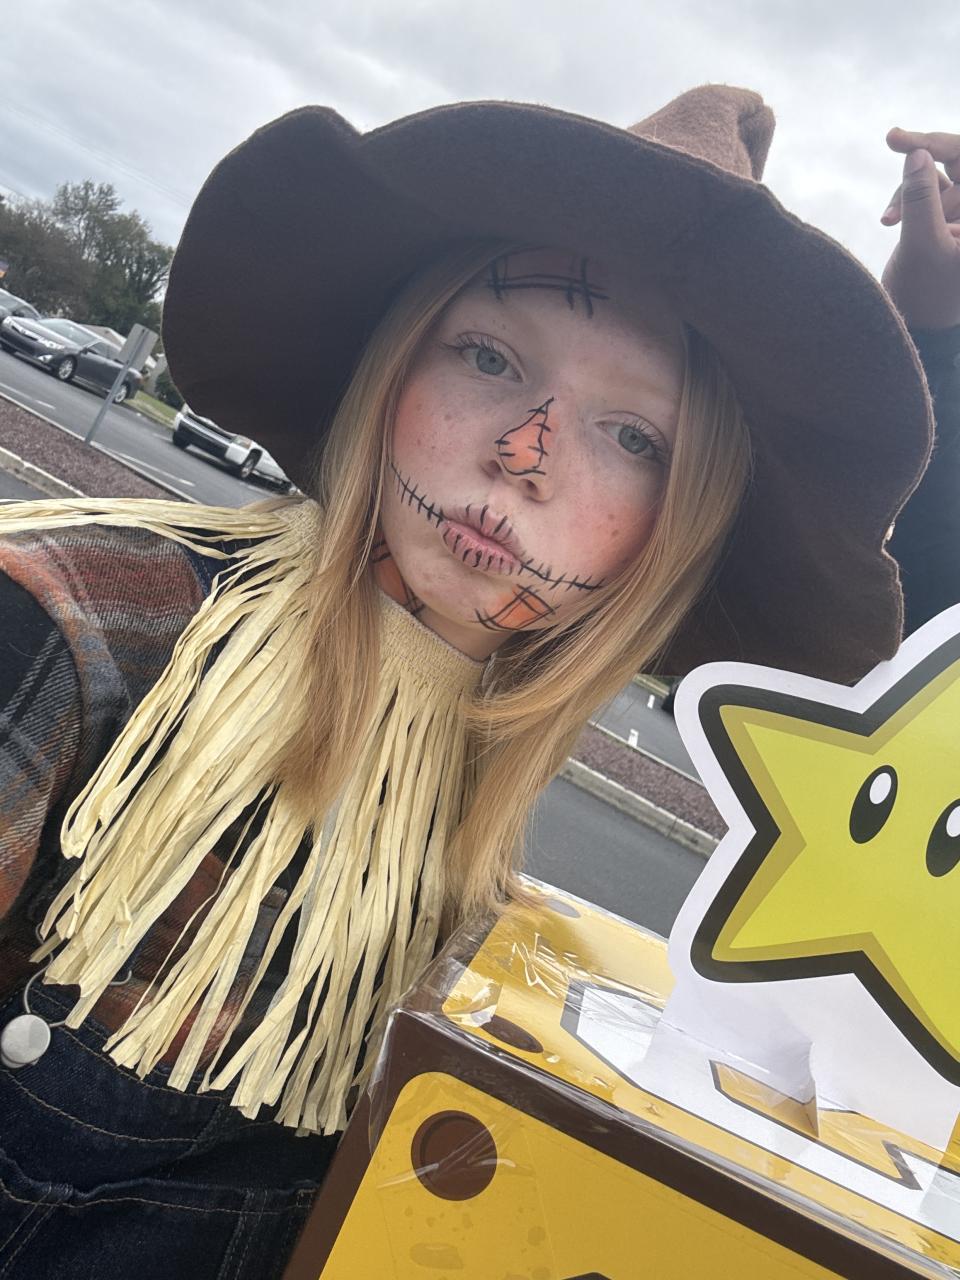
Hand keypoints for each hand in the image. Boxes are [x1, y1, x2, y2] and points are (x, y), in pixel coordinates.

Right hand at [880, 128, 959, 330]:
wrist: (914, 328)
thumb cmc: (925, 295)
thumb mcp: (922, 246)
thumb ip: (922, 199)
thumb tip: (918, 154)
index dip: (940, 144)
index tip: (899, 140)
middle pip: (957, 162)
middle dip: (923, 160)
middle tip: (892, 138)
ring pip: (937, 178)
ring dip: (909, 191)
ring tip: (889, 220)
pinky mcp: (946, 222)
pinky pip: (927, 194)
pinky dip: (906, 202)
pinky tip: (889, 222)